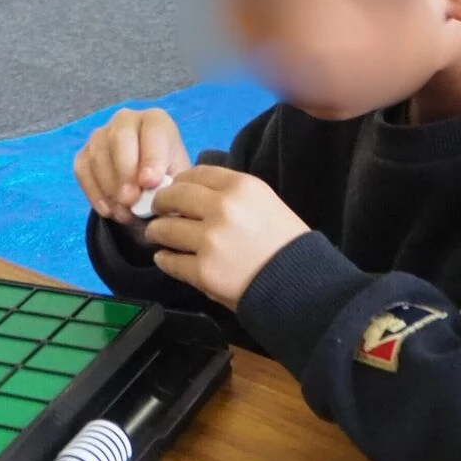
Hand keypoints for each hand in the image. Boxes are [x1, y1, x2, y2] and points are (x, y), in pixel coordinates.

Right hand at [73, 106, 190, 221]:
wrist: (147, 186)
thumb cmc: (167, 177)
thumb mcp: (178, 180)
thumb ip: (170, 186)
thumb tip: (153, 196)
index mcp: (155, 120)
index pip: (153, 130)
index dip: (151, 157)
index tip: (150, 183)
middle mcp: (126, 120)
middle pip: (120, 137)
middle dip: (125, 171)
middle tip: (130, 200)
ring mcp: (101, 135)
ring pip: (98, 156)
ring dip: (110, 188)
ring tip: (125, 213)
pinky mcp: (84, 154)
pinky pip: (83, 171)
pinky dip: (94, 193)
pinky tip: (109, 210)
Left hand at [138, 166, 309, 311]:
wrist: (304, 286)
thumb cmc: (287, 244)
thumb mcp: (265, 202)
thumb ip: (231, 194)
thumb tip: (193, 193)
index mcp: (241, 186)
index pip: (195, 173)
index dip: (178, 181)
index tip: (173, 190)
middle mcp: (222, 208)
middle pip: (173, 197)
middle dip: (160, 203)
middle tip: (156, 211)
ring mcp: (210, 240)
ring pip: (166, 229)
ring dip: (157, 232)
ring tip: (156, 235)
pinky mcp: (203, 271)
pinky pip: (171, 261)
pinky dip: (165, 259)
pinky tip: (165, 258)